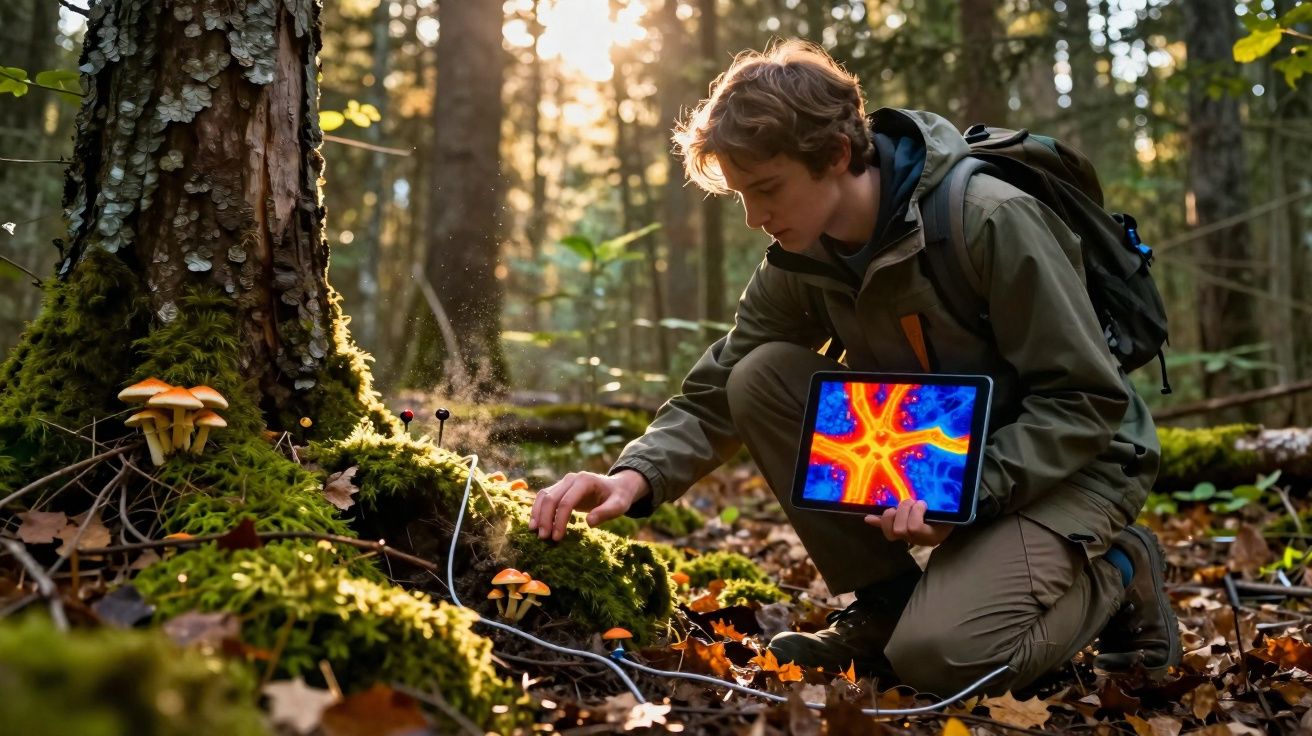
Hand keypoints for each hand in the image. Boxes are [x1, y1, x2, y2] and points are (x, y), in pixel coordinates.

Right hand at [528, 469, 649, 541]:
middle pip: (551, 498)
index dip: (560, 520)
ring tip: (535, 532)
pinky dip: (538, 510)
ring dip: (538, 514)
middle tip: (544, 538)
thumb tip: (589, 522)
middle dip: (545, 518)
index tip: (557, 538)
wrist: (617, 486)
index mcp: (585, 481)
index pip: (566, 502)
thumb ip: (606, 512)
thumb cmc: (618, 497)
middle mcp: (571, 478)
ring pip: (544, 496)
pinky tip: (535, 524)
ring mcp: (564, 482)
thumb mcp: (619, 505)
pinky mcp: (560, 488)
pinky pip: (544, 497)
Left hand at [865, 499, 952, 546]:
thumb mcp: (949, 512)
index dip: (915, 513)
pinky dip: (877, 522)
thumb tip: (924, 500)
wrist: (949, 522)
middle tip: (913, 502)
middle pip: (899, 530)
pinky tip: (868, 518)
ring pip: (890, 531)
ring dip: (893, 514)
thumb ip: (940, 506)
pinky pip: (885, 528)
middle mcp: (916, 540)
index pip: (914, 528)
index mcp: (931, 536)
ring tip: (902, 506)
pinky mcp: (898, 531)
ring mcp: (906, 537)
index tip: (923, 504)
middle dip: (904, 510)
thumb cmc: (951, 515)